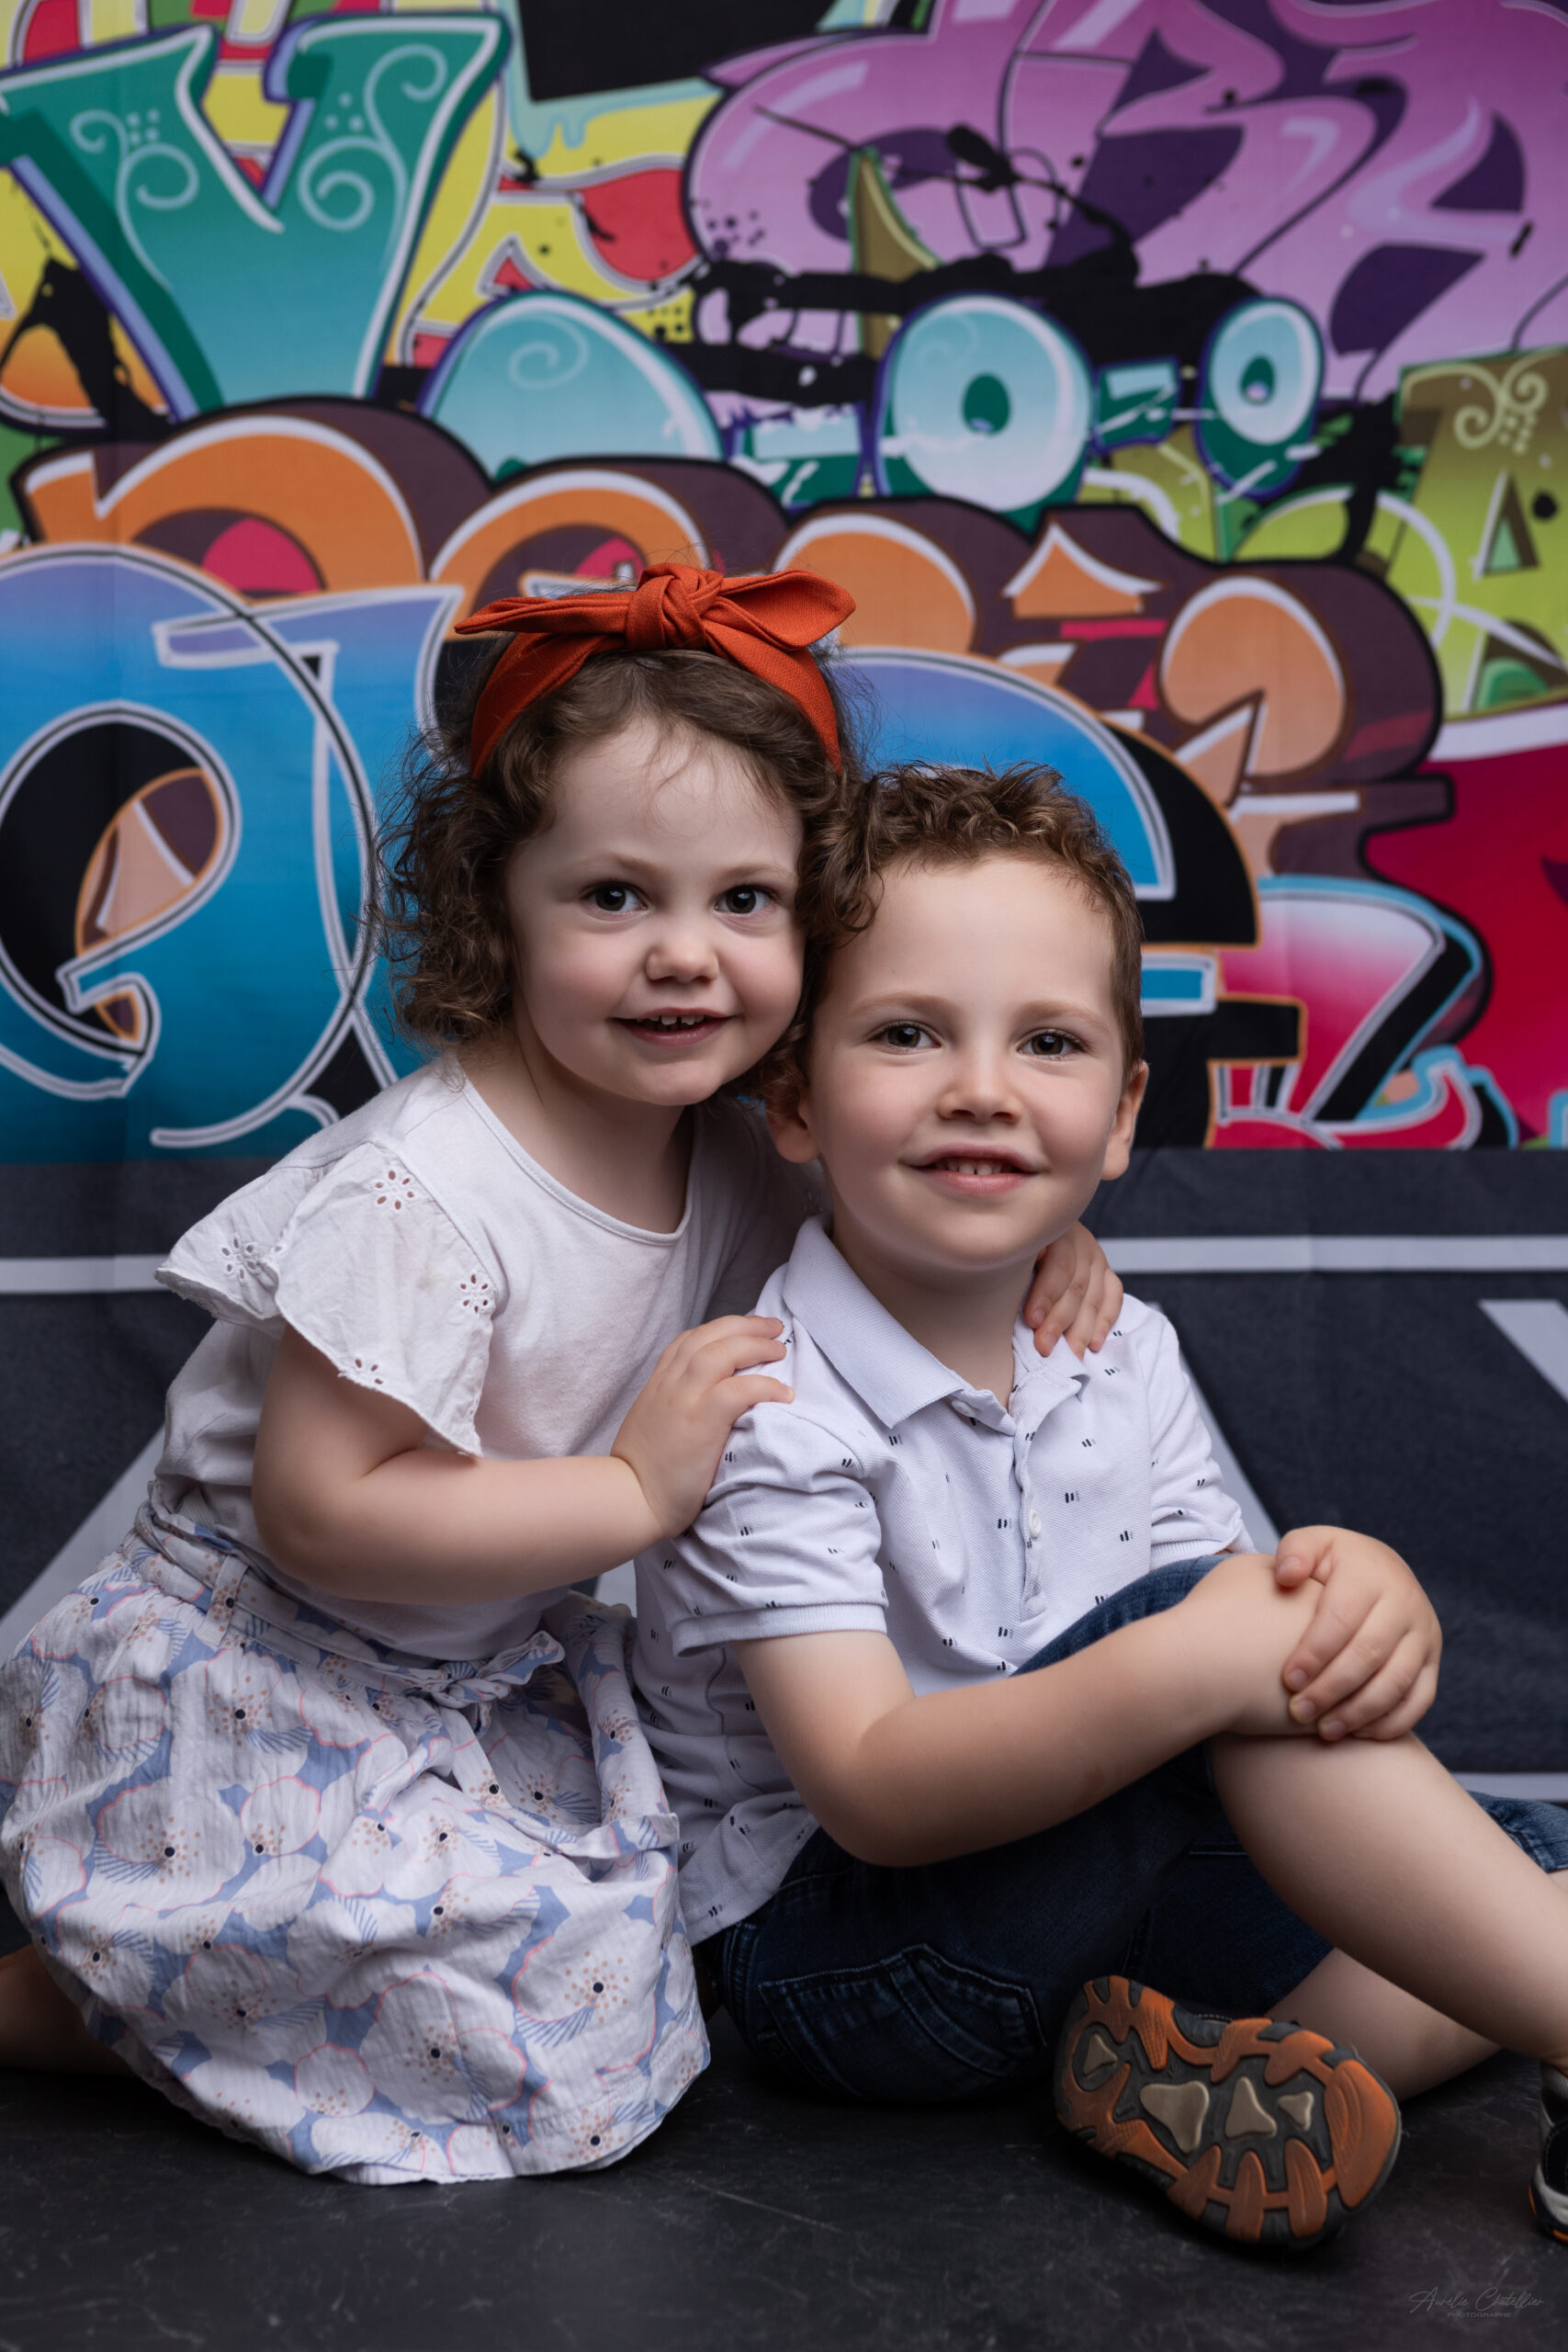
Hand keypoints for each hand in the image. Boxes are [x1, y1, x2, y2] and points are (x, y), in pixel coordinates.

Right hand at [611, 1316, 791, 1540]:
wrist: (629, 1497)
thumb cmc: (641, 1470)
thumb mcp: (651, 1421)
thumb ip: (672, 1402)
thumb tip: (699, 1399)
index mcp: (658, 1382)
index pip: (690, 1339)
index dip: (722, 1328)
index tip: (745, 1330)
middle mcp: (670, 1383)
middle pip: (711, 1335)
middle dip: (747, 1325)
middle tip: (774, 1328)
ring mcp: (684, 1400)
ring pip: (723, 1352)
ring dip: (757, 1345)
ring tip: (780, 1350)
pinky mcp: (700, 1422)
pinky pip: (738, 1390)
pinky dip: (764, 1385)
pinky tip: (783, 1392)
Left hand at [1023, 1223, 1121, 1358]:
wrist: (1033, 1228)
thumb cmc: (1014, 1247)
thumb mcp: (1010, 1251)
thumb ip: (1011, 1271)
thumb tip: (1001, 1306)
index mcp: (1053, 1231)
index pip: (1058, 1266)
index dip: (1046, 1296)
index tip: (1032, 1322)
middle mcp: (1079, 1241)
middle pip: (1076, 1285)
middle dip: (1060, 1321)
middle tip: (1045, 1347)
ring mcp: (1095, 1255)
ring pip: (1094, 1296)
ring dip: (1082, 1329)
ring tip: (1071, 1354)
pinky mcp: (1105, 1270)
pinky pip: (1113, 1296)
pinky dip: (1105, 1321)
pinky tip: (1095, 1343)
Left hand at [1272, 1526, 1441, 1740]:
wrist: (1380, 1570)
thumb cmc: (1332, 1564)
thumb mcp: (1312, 1544)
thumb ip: (1294, 1553)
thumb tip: (1287, 1576)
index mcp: (1371, 1574)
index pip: (1342, 1619)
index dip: (1315, 1652)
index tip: (1287, 1679)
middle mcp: (1405, 1603)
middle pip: (1370, 1654)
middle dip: (1332, 1688)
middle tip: (1299, 1711)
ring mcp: (1424, 1634)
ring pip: (1396, 1682)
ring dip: (1359, 1712)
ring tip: (1323, 1731)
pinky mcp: (1433, 1660)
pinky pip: (1419, 1699)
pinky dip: (1391, 1723)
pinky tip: (1356, 1734)